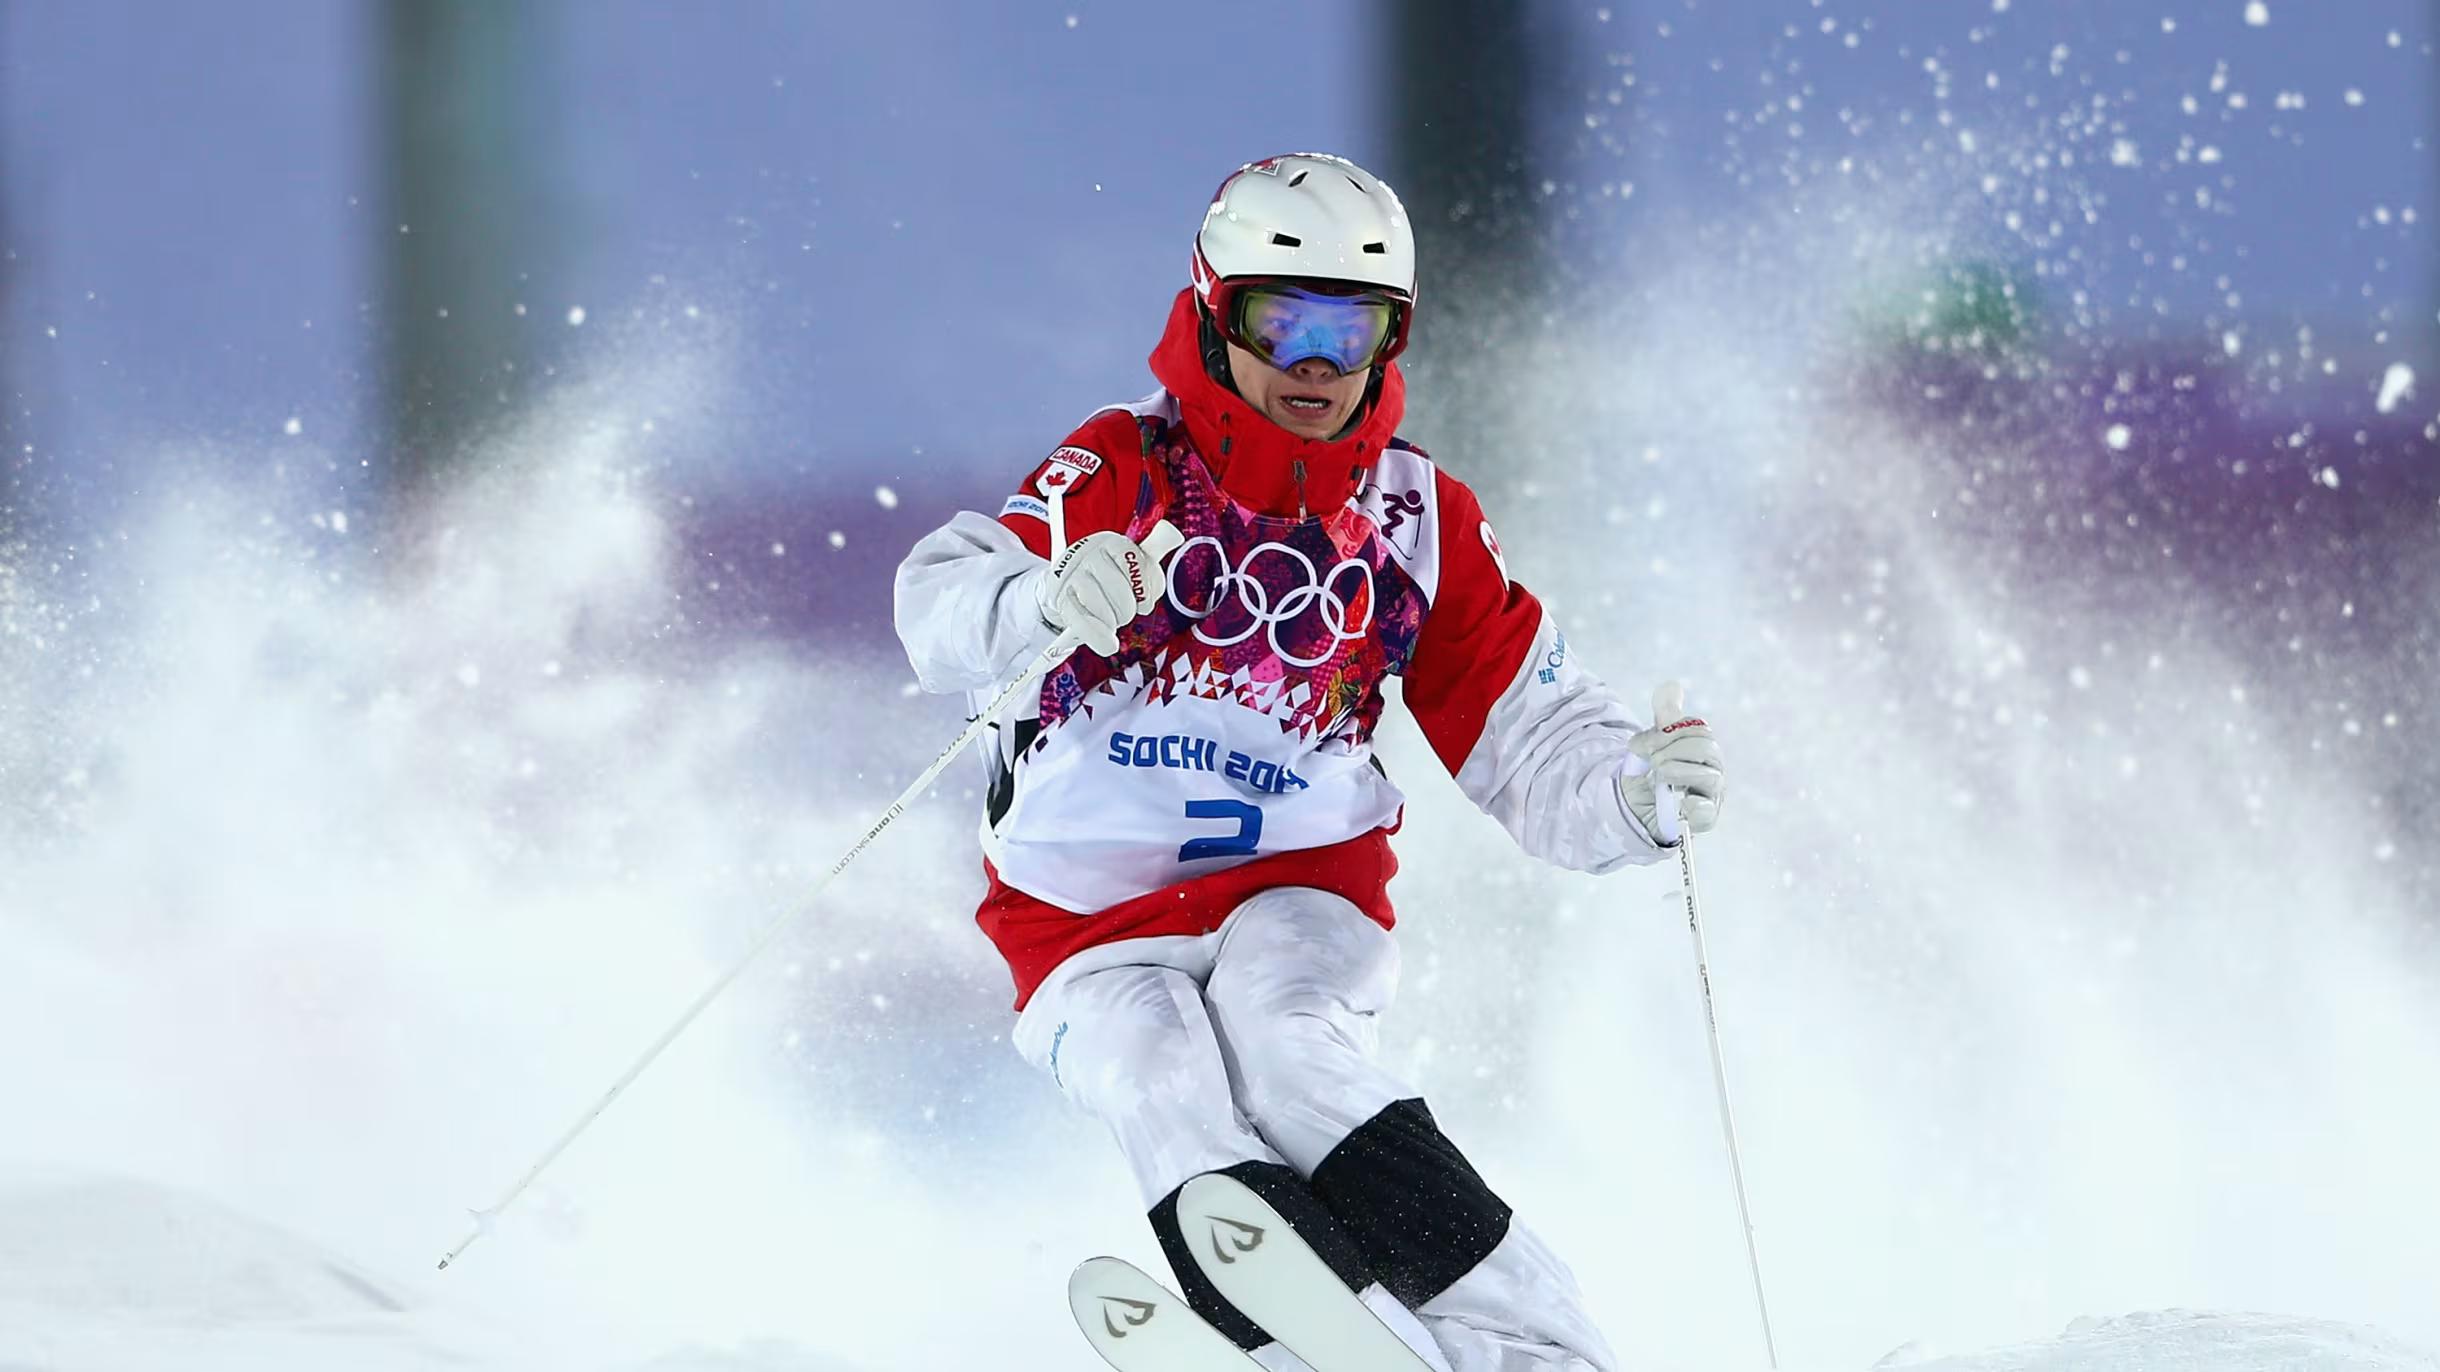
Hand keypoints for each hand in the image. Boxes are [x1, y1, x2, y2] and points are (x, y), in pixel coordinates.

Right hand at [1032, 529, 1169, 656]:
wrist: (1068, 583)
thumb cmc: (1109, 575)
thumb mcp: (1132, 561)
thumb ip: (1156, 549)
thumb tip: (1174, 535)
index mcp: (1111, 541)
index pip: (1133, 562)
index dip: (1144, 588)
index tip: (1144, 603)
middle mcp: (1087, 552)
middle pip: (1118, 588)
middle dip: (1128, 609)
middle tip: (1126, 613)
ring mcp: (1070, 574)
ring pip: (1100, 606)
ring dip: (1113, 621)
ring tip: (1112, 621)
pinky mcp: (1059, 597)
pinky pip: (1080, 621)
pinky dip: (1097, 637)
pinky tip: (1108, 645)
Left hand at [1620, 681, 1723, 845]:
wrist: (1638, 810)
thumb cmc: (1652, 776)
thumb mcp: (1651, 743)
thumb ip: (1664, 718)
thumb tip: (1672, 685)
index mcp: (1703, 747)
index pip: (1698, 729)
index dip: (1668, 732)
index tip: (1640, 745)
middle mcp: (1713, 768)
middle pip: (1704, 747)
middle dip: (1670, 750)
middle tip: (1651, 761)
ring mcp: (1712, 794)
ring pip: (1708, 776)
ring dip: (1676, 772)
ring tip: (1659, 777)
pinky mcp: (1705, 818)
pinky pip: (1708, 811)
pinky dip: (1695, 806)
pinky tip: (1683, 802)